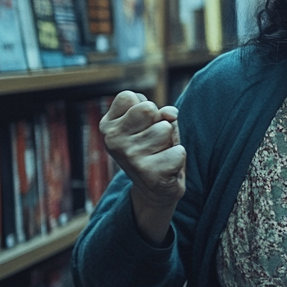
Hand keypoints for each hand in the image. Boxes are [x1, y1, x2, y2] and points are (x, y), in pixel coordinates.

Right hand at [101, 90, 184, 243]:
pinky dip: (178, 157)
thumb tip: (169, 113)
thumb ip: (161, 112)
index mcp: (108, 126)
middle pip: (148, 109)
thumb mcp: (154, 124)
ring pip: (164, 128)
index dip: (144, 108)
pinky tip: (167, 167)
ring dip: (169, 140)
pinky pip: (178, 151)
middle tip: (154, 141)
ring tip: (160, 153)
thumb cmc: (154, 148)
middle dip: (159, 121)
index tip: (142, 125)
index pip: (128, 97)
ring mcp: (129, 156)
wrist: (156, 190)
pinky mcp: (149, 173)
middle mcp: (112, 140)